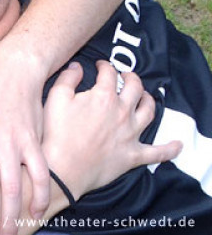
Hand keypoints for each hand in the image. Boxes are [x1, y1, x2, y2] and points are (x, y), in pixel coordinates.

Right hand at [43, 61, 181, 198]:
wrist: (64, 168)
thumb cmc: (57, 133)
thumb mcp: (55, 99)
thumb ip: (68, 78)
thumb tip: (78, 66)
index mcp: (104, 97)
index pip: (109, 74)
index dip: (105, 66)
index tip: (100, 66)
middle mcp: (123, 112)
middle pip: (136, 88)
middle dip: (131, 78)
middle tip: (125, 76)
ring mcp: (131, 134)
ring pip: (149, 112)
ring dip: (149, 101)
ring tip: (144, 97)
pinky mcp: (133, 155)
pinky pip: (158, 152)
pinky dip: (169, 149)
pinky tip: (178, 145)